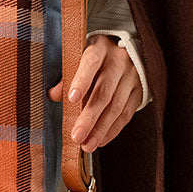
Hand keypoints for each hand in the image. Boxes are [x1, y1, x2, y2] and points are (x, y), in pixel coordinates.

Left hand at [48, 35, 142, 152]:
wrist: (128, 49)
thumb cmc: (96, 55)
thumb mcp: (80, 55)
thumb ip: (67, 74)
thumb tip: (53, 95)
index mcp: (100, 47)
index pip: (91, 62)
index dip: (81, 81)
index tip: (71, 98)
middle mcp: (119, 61)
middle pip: (104, 92)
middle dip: (89, 117)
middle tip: (77, 135)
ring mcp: (131, 76)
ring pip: (116, 106)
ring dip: (101, 129)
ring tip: (87, 144)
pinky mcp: (139, 91)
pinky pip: (126, 114)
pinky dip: (112, 129)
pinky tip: (101, 140)